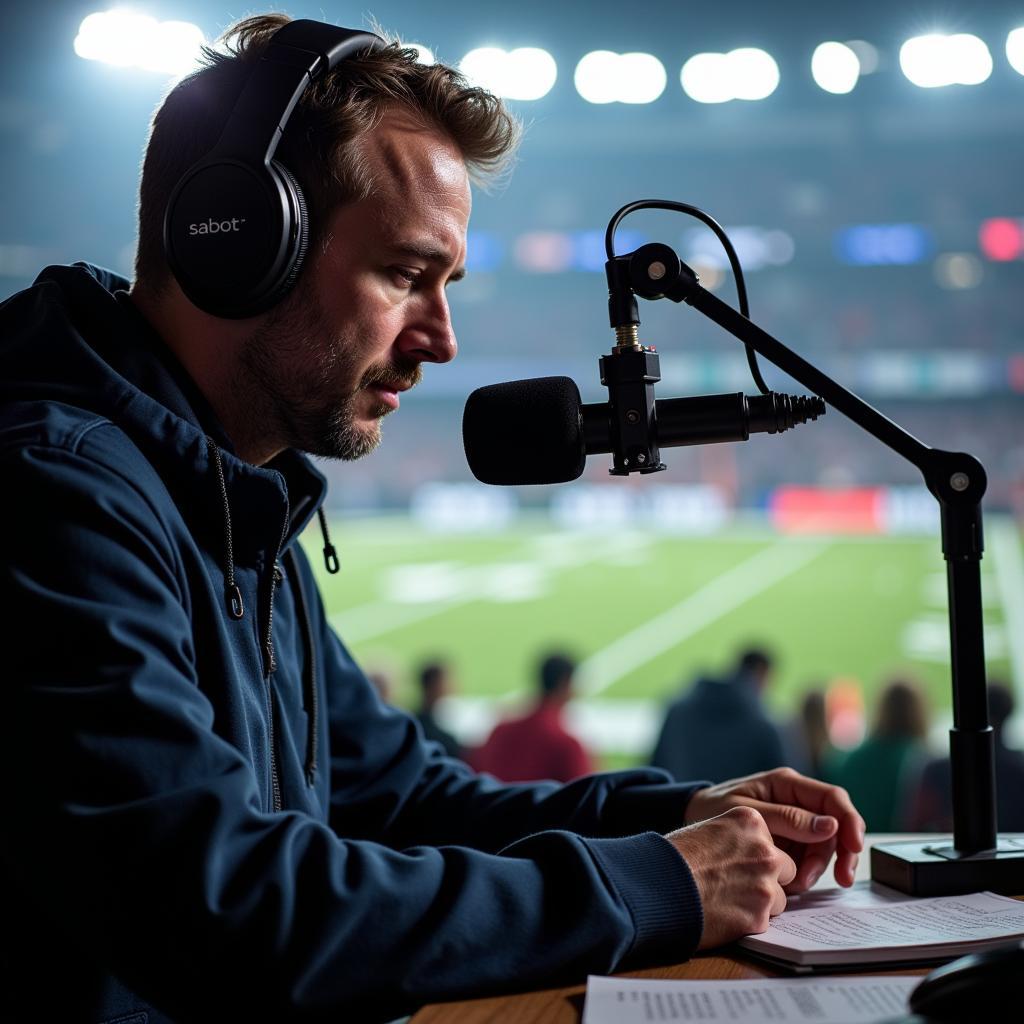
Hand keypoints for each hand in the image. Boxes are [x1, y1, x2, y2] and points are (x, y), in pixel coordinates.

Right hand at [665, 806, 795, 949]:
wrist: (655, 884)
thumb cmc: (673, 856)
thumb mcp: (708, 828)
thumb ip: (737, 838)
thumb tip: (748, 855)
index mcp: (751, 821)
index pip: (773, 842)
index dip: (757, 856)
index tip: (739, 864)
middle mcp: (764, 849)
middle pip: (786, 869)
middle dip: (767, 879)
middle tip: (737, 884)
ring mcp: (764, 883)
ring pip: (778, 898)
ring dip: (759, 902)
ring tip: (727, 899)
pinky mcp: (759, 915)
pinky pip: (765, 921)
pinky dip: (748, 921)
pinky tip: (724, 914)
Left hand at [684, 767, 865, 891]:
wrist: (690, 820)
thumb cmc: (713, 808)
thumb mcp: (746, 813)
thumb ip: (787, 818)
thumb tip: (830, 825)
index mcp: (787, 784)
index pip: (832, 797)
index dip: (850, 821)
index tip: (855, 847)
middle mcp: (796, 801)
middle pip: (834, 827)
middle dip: (839, 853)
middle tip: (840, 879)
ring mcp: (794, 824)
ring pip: (824, 848)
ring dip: (816, 869)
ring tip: (794, 884)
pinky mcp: (788, 844)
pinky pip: (807, 861)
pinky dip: (803, 876)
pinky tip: (789, 885)